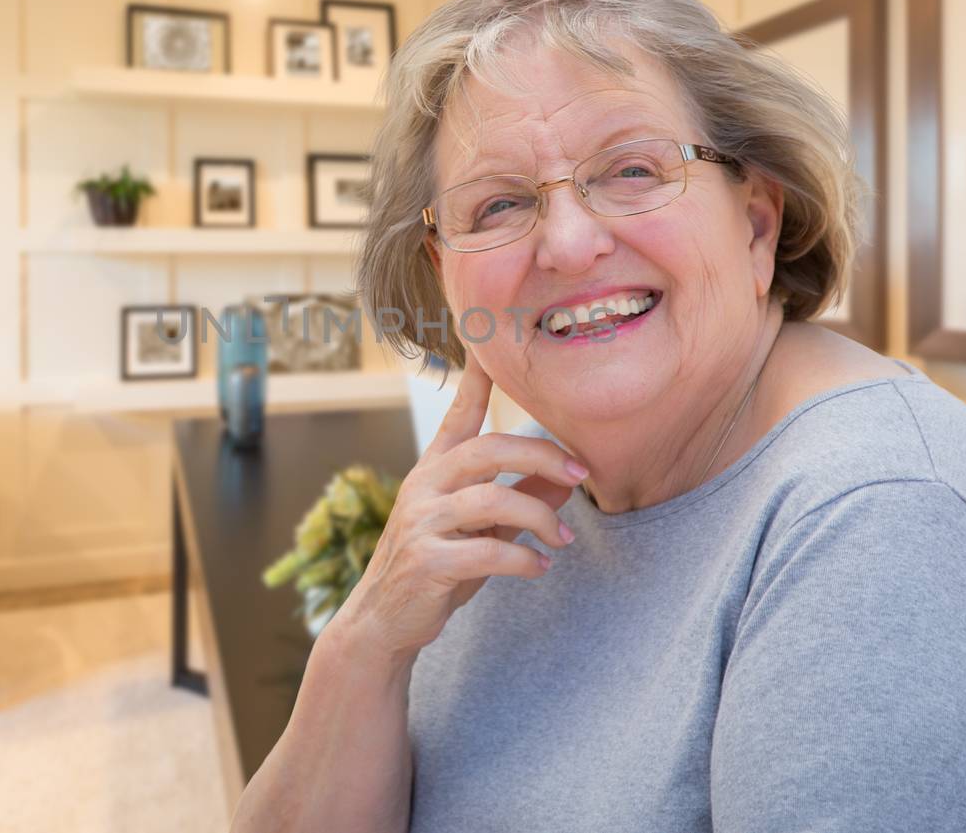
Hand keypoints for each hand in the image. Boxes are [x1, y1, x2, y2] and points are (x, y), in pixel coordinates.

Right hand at [329, 352, 585, 666]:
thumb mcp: (480, 530)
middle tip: (581, 474)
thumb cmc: (437, 567)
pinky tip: (539, 568)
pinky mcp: (426, 561)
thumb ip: (520, 501)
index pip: (459, 414)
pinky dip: (524, 560)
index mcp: (434, 468)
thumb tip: (568, 480)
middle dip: (542, 456)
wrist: (383, 621)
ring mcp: (421, 522)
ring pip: (493, 500)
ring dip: (541, 519)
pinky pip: (488, 552)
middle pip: (489, 450)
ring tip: (561, 541)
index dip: (476, 379)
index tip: (490, 343)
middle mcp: (424, 485)